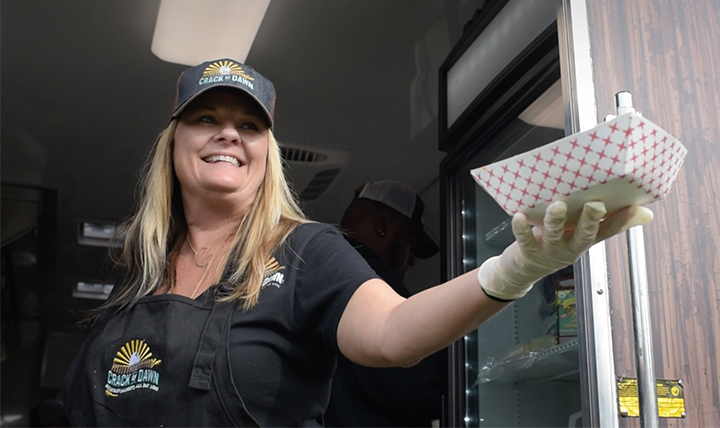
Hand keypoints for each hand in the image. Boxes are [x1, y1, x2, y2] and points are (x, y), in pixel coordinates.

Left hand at [477, 201, 653, 300]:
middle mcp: (570, 247)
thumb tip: (645, 213)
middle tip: (595, 204)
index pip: (607, 230)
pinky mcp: (528, 252)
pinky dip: (522, 229)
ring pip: (555, 235)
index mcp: (583, 241)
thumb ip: (604, 223)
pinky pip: (525, 240)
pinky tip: (520, 216)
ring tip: (557, 205)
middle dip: (590, 220)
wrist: (522, 271)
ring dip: (556, 219)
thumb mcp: (580, 236)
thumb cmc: (553, 246)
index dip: (622, 221)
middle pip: (584, 235)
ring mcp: (550, 251)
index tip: (636, 207)